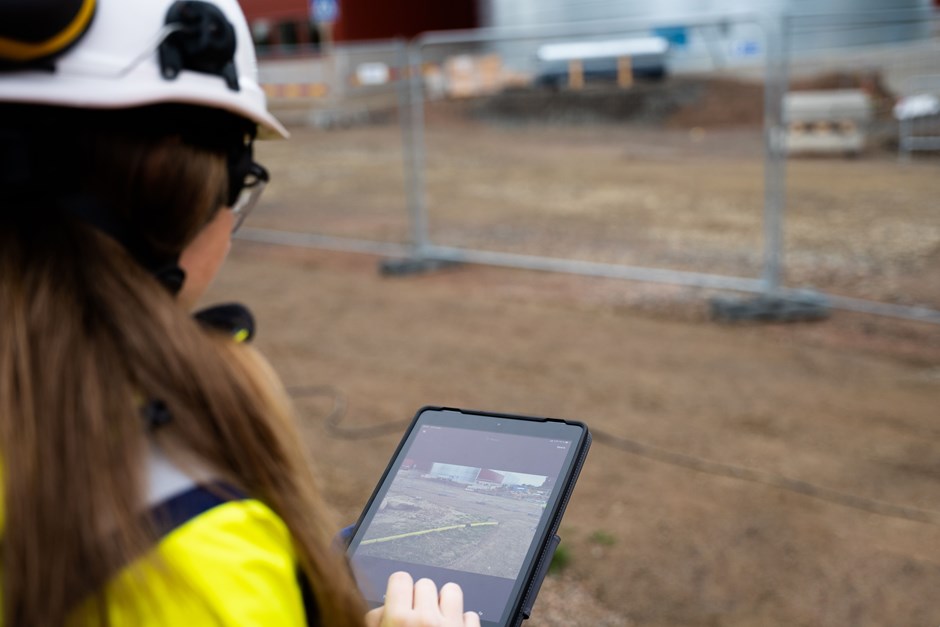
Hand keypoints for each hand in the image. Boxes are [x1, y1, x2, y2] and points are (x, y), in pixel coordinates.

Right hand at [365, 572, 480, 626]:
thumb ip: (376, 620)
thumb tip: (383, 607)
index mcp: (398, 621)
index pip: (401, 579)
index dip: (400, 590)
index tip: (401, 601)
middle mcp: (426, 622)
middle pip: (425, 583)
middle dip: (421, 599)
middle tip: (416, 618)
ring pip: (452, 590)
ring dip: (445, 603)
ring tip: (437, 619)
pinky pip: (470, 615)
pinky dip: (463, 623)